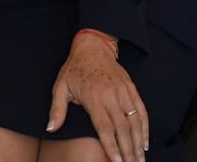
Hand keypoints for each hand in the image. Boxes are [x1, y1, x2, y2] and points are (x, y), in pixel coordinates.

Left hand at [47, 32, 147, 161]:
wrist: (93, 47)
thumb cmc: (74, 68)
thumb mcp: (60, 86)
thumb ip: (56, 109)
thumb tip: (51, 128)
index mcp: (93, 98)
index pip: (104, 128)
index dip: (111, 146)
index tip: (117, 161)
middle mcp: (111, 96)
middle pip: (122, 128)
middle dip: (128, 150)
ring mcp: (123, 92)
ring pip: (134, 121)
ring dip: (138, 142)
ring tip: (140, 159)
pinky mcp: (131, 88)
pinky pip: (141, 110)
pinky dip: (145, 127)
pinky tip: (144, 142)